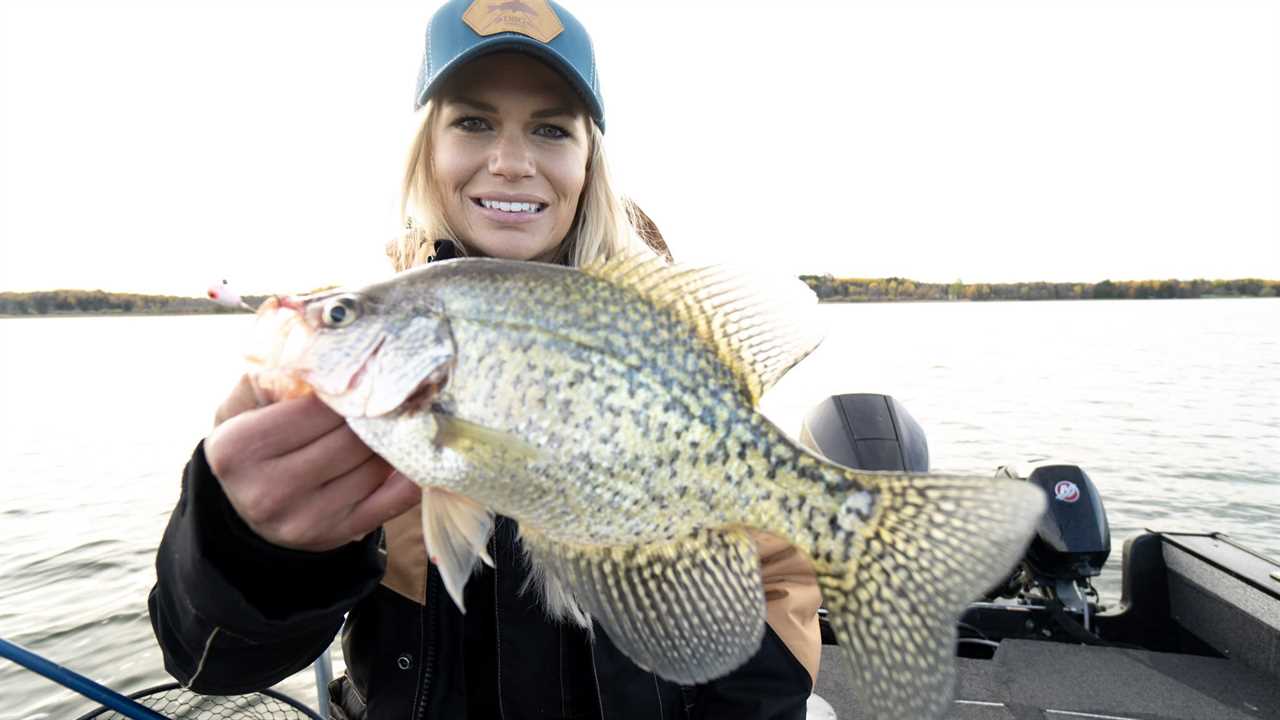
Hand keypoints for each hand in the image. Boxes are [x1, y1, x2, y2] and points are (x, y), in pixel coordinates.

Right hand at [204, 375, 420, 551]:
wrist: (243, 514)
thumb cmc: (249, 448)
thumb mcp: (239, 409)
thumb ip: (269, 376)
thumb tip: (318, 347)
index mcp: (240, 449)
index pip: (317, 410)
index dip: (349, 391)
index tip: (370, 375)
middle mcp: (269, 489)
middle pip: (351, 440)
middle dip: (376, 415)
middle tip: (398, 393)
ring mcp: (305, 518)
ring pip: (375, 467)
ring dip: (394, 442)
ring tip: (403, 420)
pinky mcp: (336, 535)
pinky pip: (394, 500)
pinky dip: (411, 474)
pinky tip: (416, 454)